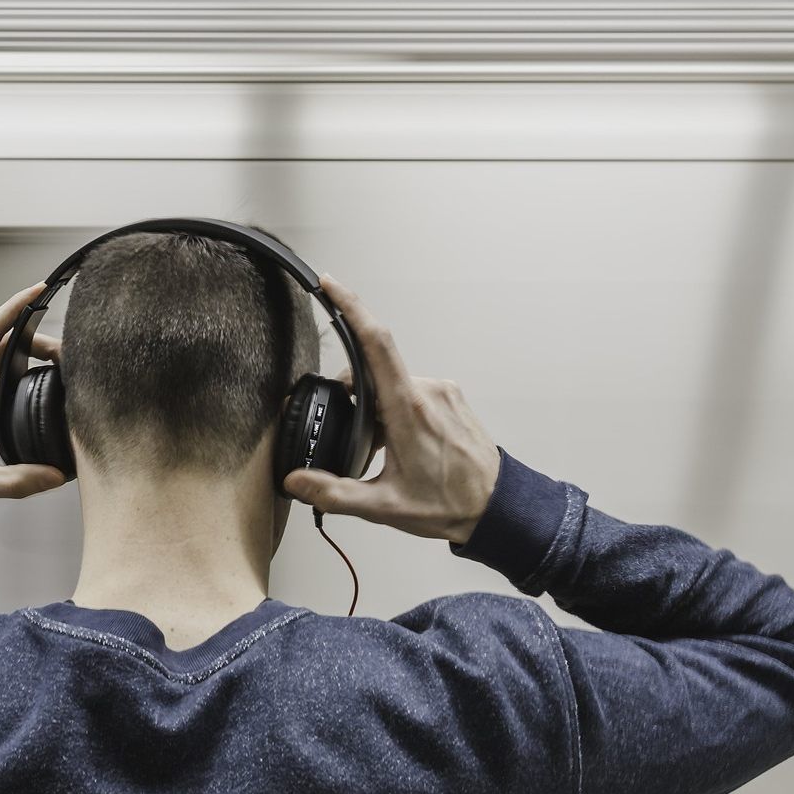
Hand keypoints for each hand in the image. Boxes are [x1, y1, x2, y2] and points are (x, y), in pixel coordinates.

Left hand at [0, 282, 67, 517]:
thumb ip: (14, 482)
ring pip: (1, 370)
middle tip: (67, 353)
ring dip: (28, 363)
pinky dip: (20, 389)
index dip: (13, 309)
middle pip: (1, 349)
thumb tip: (55, 475)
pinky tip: (39, 398)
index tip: (38, 291)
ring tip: (61, 369)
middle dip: (34, 340)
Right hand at [281, 273, 500, 545]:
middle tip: (353, 438)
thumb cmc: (448, 505)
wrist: (497, 508)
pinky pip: (412, 391)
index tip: (330, 285)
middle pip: (374, 371)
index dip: (351, 308)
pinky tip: (401, 445)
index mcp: (408, 409)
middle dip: (353, 396)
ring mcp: (443, 392)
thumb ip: (334, 492)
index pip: (376, 344)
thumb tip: (296, 480)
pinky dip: (396, 409)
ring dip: (377, 408)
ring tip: (383, 451)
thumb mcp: (384, 506)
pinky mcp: (451, 397)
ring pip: (392, 384)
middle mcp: (428, 391)